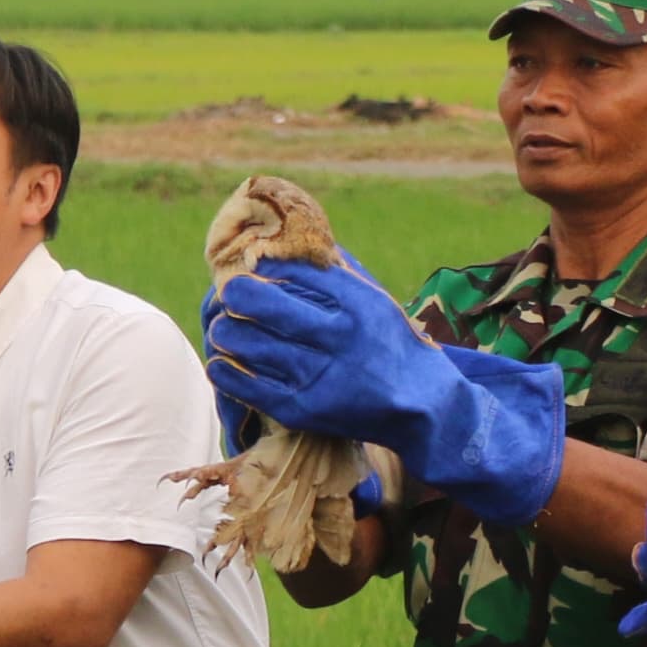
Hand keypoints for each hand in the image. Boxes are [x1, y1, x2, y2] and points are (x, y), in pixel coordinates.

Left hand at [205, 261, 567, 525]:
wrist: (422, 405)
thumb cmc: (388, 342)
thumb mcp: (374, 299)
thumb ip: (336, 270)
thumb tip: (289, 237)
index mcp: (358, 302)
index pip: (293, 270)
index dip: (265, 265)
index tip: (252, 264)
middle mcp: (340, 337)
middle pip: (261, 303)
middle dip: (237, 293)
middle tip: (230, 293)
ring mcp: (320, 375)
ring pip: (245, 343)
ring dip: (225, 330)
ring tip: (225, 327)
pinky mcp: (302, 409)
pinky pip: (243, 384)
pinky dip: (224, 368)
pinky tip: (224, 359)